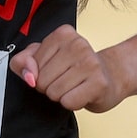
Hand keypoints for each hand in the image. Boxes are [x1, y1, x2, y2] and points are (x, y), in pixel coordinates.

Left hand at [12, 26, 127, 113]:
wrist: (112, 76)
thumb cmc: (76, 68)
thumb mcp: (45, 59)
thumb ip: (24, 62)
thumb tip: (29, 75)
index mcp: (62, 34)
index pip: (31, 64)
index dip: (39, 73)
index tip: (56, 69)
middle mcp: (78, 44)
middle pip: (41, 81)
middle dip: (49, 86)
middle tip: (66, 80)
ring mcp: (90, 63)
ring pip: (53, 93)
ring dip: (61, 96)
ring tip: (75, 87)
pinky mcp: (99, 83)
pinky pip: (68, 102)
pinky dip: (72, 103)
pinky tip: (82, 94)